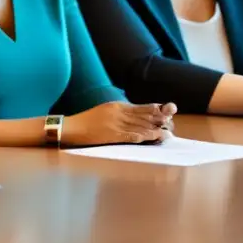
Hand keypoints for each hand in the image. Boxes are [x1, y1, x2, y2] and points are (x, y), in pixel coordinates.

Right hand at [61, 101, 176, 147]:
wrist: (70, 128)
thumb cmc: (86, 122)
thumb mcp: (103, 112)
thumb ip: (119, 113)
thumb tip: (135, 118)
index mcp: (116, 106)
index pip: (140, 107)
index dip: (155, 109)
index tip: (168, 110)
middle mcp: (118, 112)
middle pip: (143, 115)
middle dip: (159, 118)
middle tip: (171, 122)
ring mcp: (115, 123)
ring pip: (141, 125)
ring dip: (156, 129)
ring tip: (168, 132)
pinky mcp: (112, 134)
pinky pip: (133, 135)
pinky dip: (146, 136)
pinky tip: (155, 137)